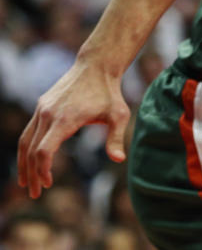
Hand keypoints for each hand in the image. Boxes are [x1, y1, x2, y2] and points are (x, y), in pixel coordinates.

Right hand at [18, 58, 129, 198]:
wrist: (97, 66)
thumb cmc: (110, 92)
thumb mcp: (119, 115)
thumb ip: (115, 138)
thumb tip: (119, 160)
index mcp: (65, 118)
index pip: (44, 150)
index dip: (43, 170)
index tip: (48, 184)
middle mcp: (48, 114)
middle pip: (30, 150)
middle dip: (31, 174)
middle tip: (34, 194)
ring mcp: (42, 109)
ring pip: (24, 141)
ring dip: (23, 163)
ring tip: (25, 183)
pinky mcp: (42, 105)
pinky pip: (29, 130)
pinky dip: (26, 148)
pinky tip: (29, 161)